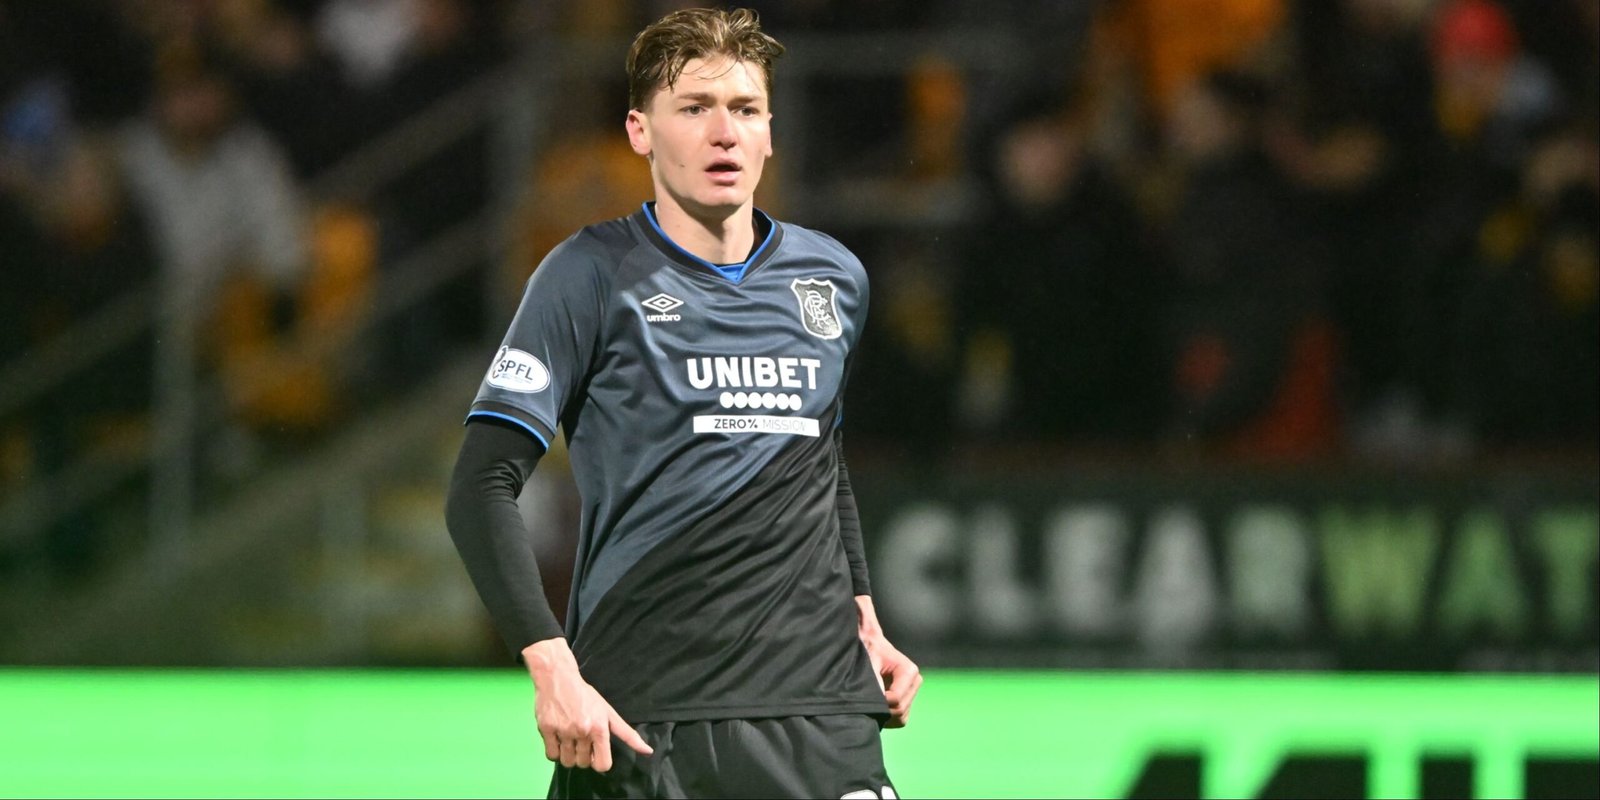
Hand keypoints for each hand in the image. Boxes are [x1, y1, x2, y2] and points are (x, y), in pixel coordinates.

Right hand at [523, 638, 652, 771]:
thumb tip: (648, 751)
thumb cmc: (586, 696)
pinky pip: (551, 755)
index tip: (595, 753)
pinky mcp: (546, 729)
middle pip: (583, 764)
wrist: (558, 678)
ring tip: (569, 741)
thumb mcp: (609, 713)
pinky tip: (558, 740)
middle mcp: (582, 731)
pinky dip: (555, 752)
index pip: (602, 764)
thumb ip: (628, 734)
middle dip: (583, 756)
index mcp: (599, 728)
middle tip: (581, 741)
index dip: (599, 762)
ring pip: (566, 762)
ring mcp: (563, 731)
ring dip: (568, 756)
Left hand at [855, 596, 922, 727]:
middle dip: (882, 709)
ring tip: (870, 699)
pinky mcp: (909, 701)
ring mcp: (913, 692)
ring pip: (900, 717)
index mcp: (909, 671)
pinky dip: (887, 717)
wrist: (868, 645)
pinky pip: (900, 719)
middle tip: (866, 697)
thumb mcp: (868, 662)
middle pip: (899, 710)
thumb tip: (881, 702)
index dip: (880, 702)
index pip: (896, 700)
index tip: (866, 692)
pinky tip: (876, 704)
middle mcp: (915, 681)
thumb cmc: (867, 651)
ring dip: (885, 714)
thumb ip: (875, 681)